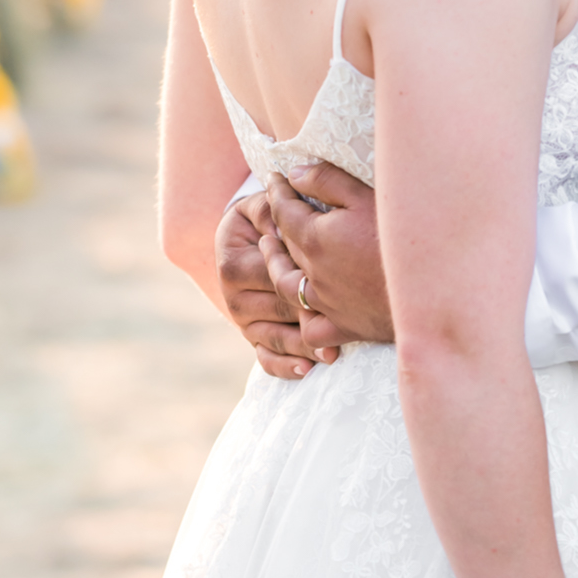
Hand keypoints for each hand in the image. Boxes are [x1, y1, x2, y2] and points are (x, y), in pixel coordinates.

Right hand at [215, 193, 337, 379]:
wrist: (243, 243)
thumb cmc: (262, 221)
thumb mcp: (261, 208)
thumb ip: (273, 210)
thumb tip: (286, 220)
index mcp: (233, 266)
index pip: (272, 275)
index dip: (303, 277)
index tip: (335, 279)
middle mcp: (234, 299)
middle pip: (280, 310)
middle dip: (312, 315)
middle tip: (344, 321)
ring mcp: (244, 324)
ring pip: (277, 340)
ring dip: (305, 348)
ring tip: (333, 352)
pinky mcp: (253, 340)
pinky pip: (267, 360)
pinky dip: (286, 367)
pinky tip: (308, 369)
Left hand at [264, 163, 393, 346]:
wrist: (435, 286)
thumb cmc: (405, 234)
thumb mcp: (366, 196)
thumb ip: (326, 181)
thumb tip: (294, 174)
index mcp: (316, 238)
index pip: (284, 210)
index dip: (277, 191)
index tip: (275, 178)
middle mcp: (314, 273)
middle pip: (285, 245)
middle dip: (277, 221)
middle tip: (278, 206)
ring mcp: (327, 303)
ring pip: (287, 286)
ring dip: (276, 265)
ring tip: (273, 250)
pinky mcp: (346, 326)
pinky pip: (312, 329)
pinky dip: (303, 319)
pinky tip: (304, 310)